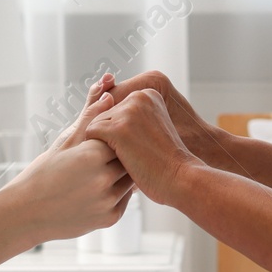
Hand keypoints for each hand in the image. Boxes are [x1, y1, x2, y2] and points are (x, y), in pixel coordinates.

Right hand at [6, 79, 134, 240]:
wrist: (27, 213)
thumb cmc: (42, 173)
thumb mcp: (64, 141)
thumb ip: (90, 117)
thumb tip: (109, 93)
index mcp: (91, 155)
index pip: (118, 134)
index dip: (111, 134)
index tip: (102, 137)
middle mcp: (103, 179)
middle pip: (127, 155)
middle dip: (120, 152)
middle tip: (105, 154)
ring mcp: (108, 201)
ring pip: (130, 177)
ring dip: (121, 172)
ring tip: (100, 172)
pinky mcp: (111, 218)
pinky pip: (125, 198)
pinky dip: (117, 191)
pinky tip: (98, 189)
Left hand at [105, 70, 226, 168]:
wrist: (181, 177)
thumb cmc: (165, 160)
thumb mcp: (150, 128)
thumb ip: (131, 116)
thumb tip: (99, 103)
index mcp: (149, 94)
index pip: (115, 106)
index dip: (119, 130)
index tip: (136, 144)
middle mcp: (139, 96)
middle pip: (103, 113)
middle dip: (109, 135)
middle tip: (130, 153)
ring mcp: (128, 111)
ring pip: (95, 123)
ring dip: (103, 143)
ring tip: (124, 158)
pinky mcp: (118, 127)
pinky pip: (90, 133)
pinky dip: (95, 149)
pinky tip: (115, 160)